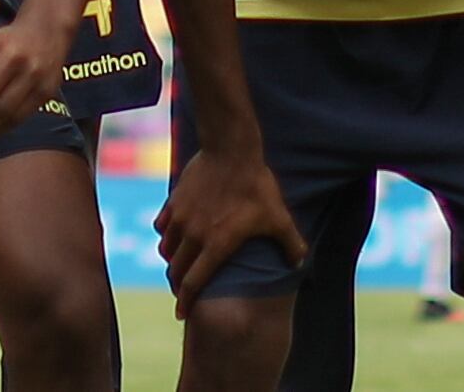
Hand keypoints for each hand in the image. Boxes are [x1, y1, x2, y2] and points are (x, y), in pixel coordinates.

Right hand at [155, 136, 311, 306]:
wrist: (231, 149)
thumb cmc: (256, 186)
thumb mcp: (278, 216)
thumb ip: (290, 243)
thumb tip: (301, 262)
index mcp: (216, 245)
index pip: (193, 282)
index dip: (186, 301)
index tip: (183, 313)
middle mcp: (193, 235)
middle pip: (176, 270)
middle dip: (179, 285)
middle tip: (184, 291)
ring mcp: (181, 217)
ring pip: (167, 248)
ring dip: (172, 261)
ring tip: (180, 264)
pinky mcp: (175, 200)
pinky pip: (162, 225)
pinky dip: (166, 235)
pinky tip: (173, 234)